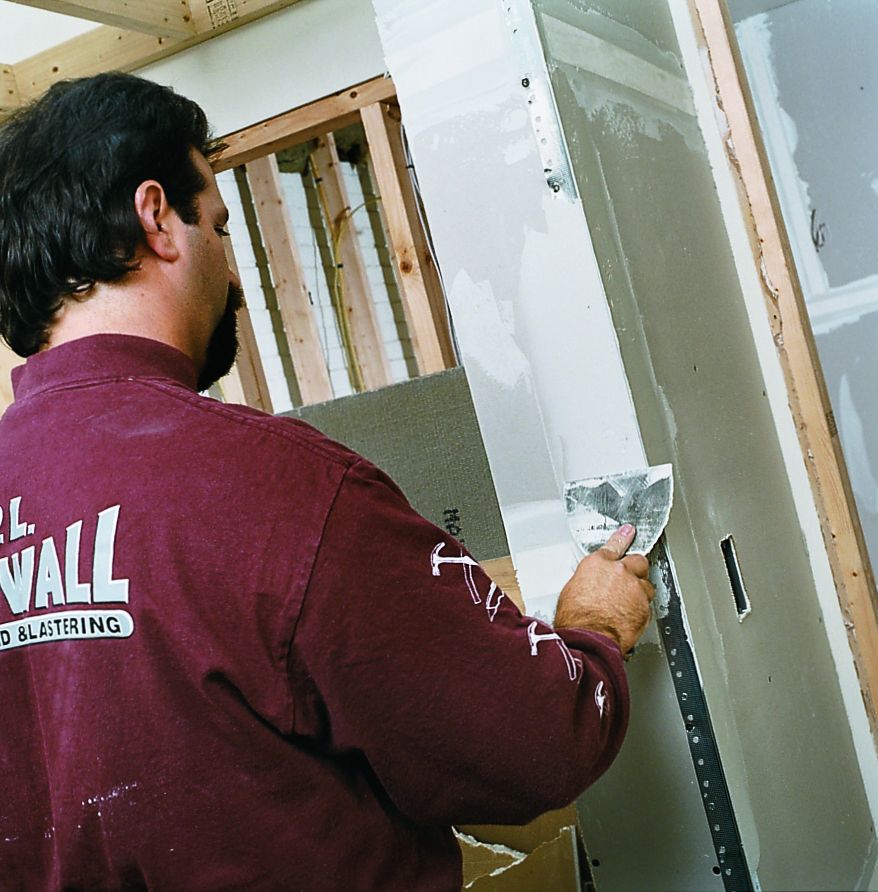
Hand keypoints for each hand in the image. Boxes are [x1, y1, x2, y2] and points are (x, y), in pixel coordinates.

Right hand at [553, 524, 654, 654]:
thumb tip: (592, 584)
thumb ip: (589, 580)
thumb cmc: (575, 619)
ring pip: (646, 584)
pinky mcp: (645, 606)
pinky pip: (647, 604)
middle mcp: (619, 571)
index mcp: (597, 564)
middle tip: (629, 580)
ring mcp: (634, 588)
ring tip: (626, 605)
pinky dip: (640, 609)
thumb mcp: (572, 591)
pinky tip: (629, 617)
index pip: (615, 545)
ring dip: (639, 592)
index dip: (623, 538)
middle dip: (635, 569)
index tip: (629, 531)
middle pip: (638, 561)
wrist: (588, 639)